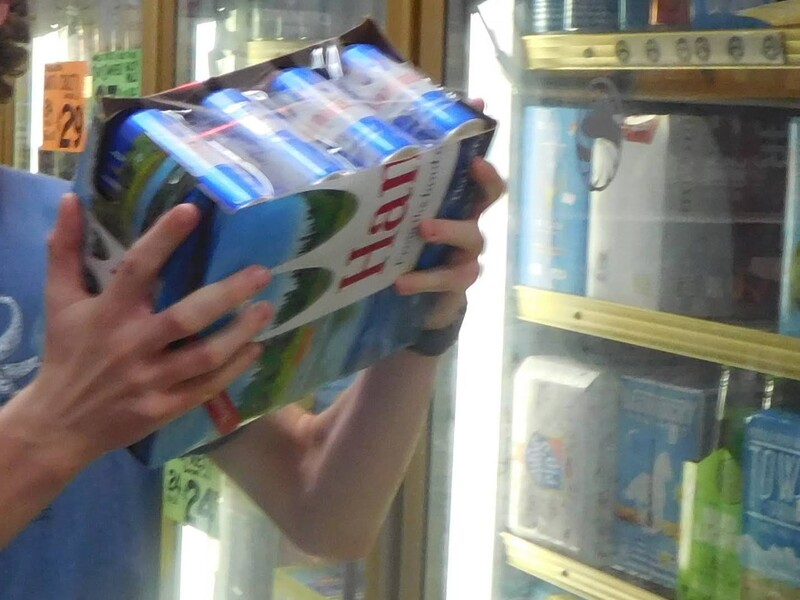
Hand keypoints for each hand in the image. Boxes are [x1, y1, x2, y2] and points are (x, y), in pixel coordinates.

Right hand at [8, 195, 273, 466]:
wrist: (59, 424)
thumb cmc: (66, 354)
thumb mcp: (59, 300)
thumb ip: (65, 249)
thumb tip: (72, 199)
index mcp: (107, 312)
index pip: (138, 268)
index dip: (164, 238)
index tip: (194, 211)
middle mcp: (131, 344)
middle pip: (186, 316)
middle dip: (228, 293)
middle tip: (262, 273)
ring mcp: (150, 380)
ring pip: (205, 355)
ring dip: (240, 332)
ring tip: (266, 309)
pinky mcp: (164, 408)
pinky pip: (206, 386)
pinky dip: (234, 368)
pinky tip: (254, 349)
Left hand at [394, 155, 504, 329]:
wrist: (423, 299)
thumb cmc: (413, 247)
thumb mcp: (407, 221)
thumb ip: (394, 201)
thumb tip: (348, 174)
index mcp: (461, 211)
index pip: (486, 191)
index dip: (487, 177)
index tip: (474, 163)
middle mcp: (470, 235)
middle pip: (479, 229)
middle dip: (454, 225)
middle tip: (423, 227)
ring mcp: (466, 264)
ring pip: (465, 261)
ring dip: (437, 261)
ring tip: (413, 254)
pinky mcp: (456, 290)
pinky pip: (445, 285)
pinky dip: (422, 282)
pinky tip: (400, 283)